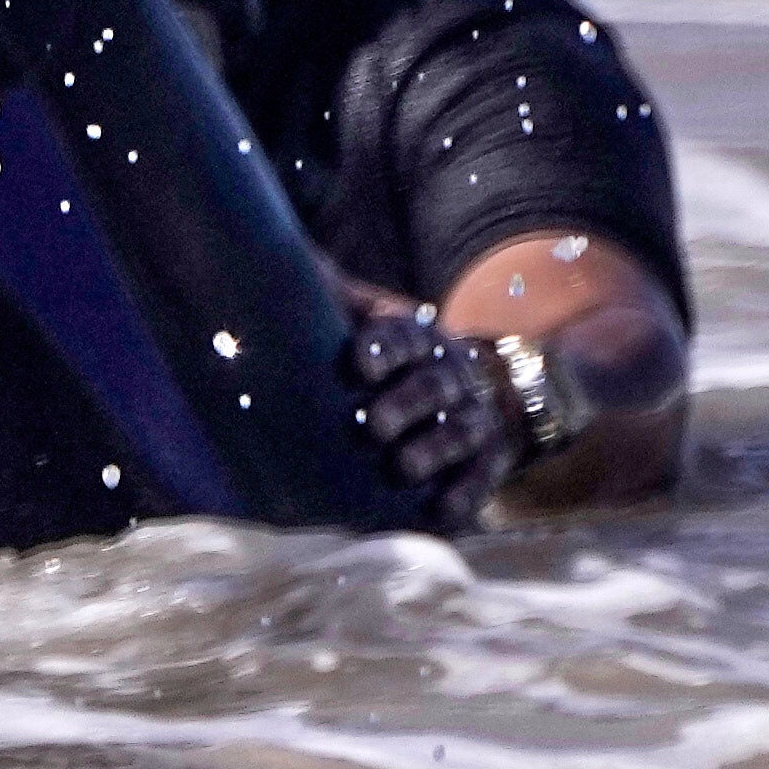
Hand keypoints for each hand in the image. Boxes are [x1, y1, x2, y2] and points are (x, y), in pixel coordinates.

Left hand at [340, 298, 529, 523]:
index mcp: (417, 337)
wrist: (469, 388)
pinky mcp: (491, 457)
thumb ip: (330, 298)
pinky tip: (443, 511)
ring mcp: (475, 415)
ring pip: (462, 430)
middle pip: (434, 384)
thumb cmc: (388, 360)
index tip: (358, 365)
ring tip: (405, 468)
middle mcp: (451, 373)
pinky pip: (484, 475)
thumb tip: (276, 257)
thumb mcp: (364, 321)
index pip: (403, 335)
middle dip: (407, 403)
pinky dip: (467, 493)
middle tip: (376, 426)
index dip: (383, 347)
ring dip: (435, 448)